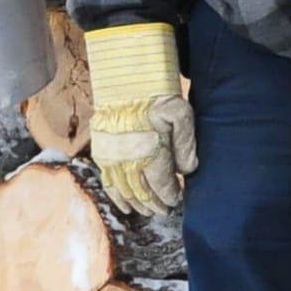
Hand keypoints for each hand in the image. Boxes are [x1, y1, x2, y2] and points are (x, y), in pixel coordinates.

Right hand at [85, 23, 195, 221]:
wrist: (125, 78)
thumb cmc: (159, 94)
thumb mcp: (181, 113)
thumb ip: (186, 144)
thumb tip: (187, 171)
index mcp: (150, 150)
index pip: (161, 184)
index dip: (169, 196)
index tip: (177, 202)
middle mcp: (128, 158)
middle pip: (142, 191)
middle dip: (154, 204)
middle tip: (165, 211)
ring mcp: (112, 157)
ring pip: (124, 190)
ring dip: (137, 204)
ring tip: (148, 211)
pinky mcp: (102, 151)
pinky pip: (108, 181)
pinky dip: (116, 196)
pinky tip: (125, 205)